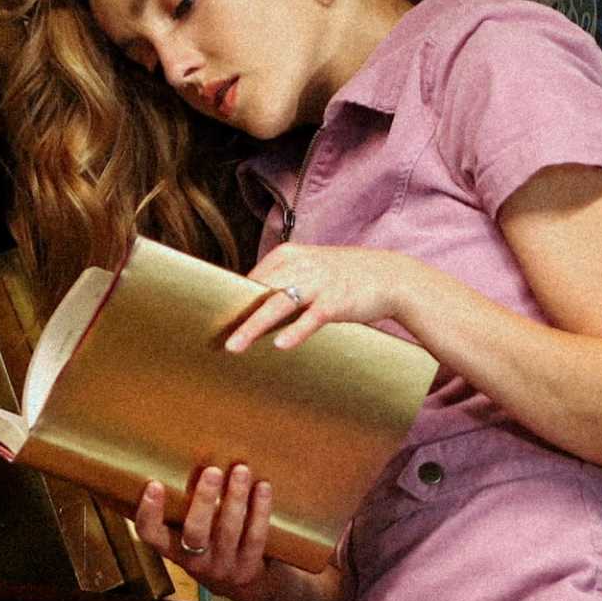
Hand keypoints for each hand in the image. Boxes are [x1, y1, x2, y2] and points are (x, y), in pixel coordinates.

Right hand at [137, 462, 280, 600]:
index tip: (154, 484)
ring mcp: (223, 566)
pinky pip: (255, 536)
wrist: (242, 584)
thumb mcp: (187, 535)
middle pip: (195, 533)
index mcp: (172, 550)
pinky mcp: (249, 566)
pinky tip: (262, 487)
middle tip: (212, 471)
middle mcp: (195, 562)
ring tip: (241, 470)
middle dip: (204, 501)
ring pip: (228, 532)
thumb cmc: (209, 546)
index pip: (150, 535)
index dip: (149, 513)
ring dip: (235, 499)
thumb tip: (179, 452)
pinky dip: (260, 510)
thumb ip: (181, 508)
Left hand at [223, 241, 422, 353]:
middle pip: (259, 292)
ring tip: (234, 346)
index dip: (231, 300)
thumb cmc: (344, 277)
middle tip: (212, 336)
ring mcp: (318, 283)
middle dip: (235, 315)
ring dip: (253, 327)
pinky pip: (311, 319)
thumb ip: (282, 283)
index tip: (212, 320)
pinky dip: (295, 332)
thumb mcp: (310, 271)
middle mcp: (300, 264)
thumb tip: (250, 308)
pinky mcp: (336, 301)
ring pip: (278, 305)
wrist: (389, 277)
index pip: (252, 279)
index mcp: (289, 254)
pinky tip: (280, 345)